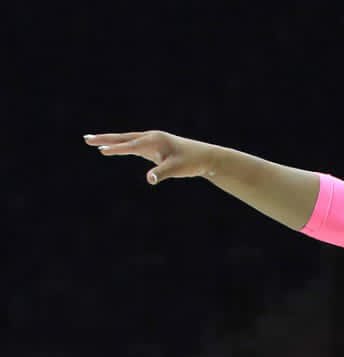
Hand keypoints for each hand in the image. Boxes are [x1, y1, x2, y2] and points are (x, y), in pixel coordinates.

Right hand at [84, 130, 214, 185]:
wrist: (204, 156)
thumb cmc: (191, 162)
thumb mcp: (177, 169)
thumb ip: (161, 173)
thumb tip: (149, 179)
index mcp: (154, 140)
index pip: (131, 146)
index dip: (117, 149)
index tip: (101, 151)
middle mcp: (150, 138)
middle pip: (123, 138)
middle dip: (105, 139)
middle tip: (86, 139)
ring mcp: (150, 141)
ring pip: (126, 140)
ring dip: (110, 141)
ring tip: (92, 141)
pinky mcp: (152, 147)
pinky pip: (132, 146)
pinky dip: (120, 146)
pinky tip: (112, 149)